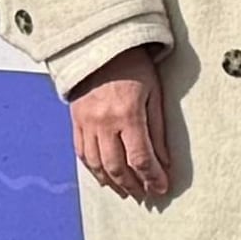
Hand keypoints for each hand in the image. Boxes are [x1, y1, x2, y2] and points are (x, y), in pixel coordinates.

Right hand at [70, 49, 176, 205]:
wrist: (100, 45)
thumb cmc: (134, 66)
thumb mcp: (154, 93)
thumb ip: (158, 130)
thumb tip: (164, 162)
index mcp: (127, 114)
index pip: (141, 158)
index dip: (152, 177)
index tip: (162, 188)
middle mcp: (103, 122)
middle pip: (117, 167)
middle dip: (134, 185)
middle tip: (146, 194)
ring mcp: (86, 123)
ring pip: (97, 165)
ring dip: (113, 183)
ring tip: (127, 191)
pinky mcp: (76, 121)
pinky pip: (82, 153)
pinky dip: (94, 170)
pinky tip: (104, 178)